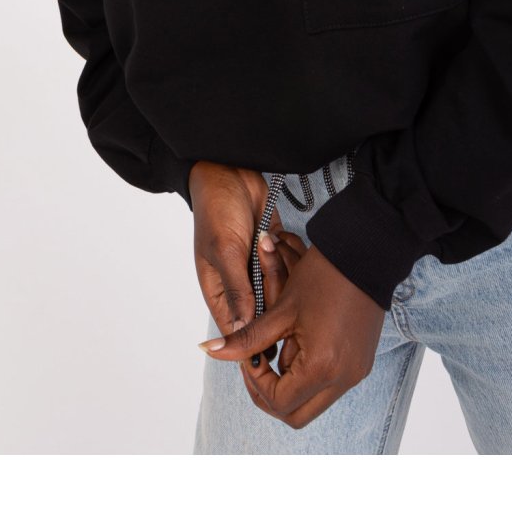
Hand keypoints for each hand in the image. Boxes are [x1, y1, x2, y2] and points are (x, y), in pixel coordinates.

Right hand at [189, 161, 284, 341]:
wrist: (231, 171)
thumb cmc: (217, 209)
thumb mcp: (224, 251)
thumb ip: (237, 290)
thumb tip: (243, 331)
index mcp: (220, 292)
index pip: (240, 330)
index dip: (256, 341)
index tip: (274, 340)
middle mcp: (241, 286)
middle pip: (269, 311)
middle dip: (273, 287)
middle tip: (265, 259)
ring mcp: (260, 270)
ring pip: (285, 289)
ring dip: (282, 265)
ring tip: (268, 240)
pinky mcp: (276, 254)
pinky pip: (293, 267)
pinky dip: (291, 252)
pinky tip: (279, 235)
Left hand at [199, 242, 385, 429]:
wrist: (365, 254)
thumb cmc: (322, 276)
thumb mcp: (281, 310)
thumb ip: (246, 338)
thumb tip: (209, 350)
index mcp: (322, 367)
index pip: (279, 402)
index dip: (256, 382)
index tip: (249, 356)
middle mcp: (343, 379)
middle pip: (296, 415)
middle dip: (270, 395)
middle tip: (255, 367)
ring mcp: (355, 373)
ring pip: (312, 402)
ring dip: (289, 385)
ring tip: (276, 349)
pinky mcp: (361, 364)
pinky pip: (328, 386)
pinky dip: (307, 375)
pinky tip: (297, 344)